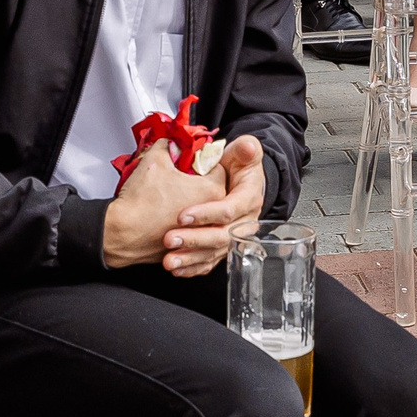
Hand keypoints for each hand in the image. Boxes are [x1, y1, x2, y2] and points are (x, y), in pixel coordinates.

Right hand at [102, 143, 226, 269]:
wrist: (123, 234)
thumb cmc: (141, 201)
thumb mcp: (155, 158)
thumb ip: (168, 144)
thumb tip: (172, 141)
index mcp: (212, 190)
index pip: (217, 166)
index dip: (200, 159)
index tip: (188, 160)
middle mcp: (212, 214)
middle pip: (211, 187)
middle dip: (196, 179)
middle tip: (177, 175)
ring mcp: (201, 231)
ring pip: (201, 207)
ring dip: (189, 199)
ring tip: (169, 194)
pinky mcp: (190, 245)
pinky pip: (191, 225)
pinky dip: (181, 218)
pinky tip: (164, 211)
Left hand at [158, 136, 268, 276]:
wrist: (240, 180)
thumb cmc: (239, 165)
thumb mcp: (244, 152)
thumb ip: (246, 149)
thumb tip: (248, 146)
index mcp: (248, 199)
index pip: (228, 210)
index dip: (206, 214)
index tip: (182, 215)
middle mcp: (244, 222)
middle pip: (221, 237)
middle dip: (194, 239)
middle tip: (169, 239)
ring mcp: (234, 237)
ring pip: (214, 253)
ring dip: (190, 258)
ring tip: (168, 260)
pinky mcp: (222, 247)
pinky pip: (209, 262)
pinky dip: (192, 268)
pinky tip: (177, 269)